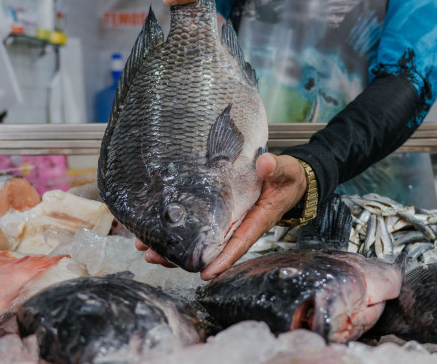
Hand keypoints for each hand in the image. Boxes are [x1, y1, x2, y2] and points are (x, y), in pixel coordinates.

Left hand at [133, 153, 307, 278]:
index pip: (239, 242)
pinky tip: (156, 234)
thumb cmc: (288, 178)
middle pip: (211, 248)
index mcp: (258, 219)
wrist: (289, 179)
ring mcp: (230, 222)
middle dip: (184, 257)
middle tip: (155, 257)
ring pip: (201, 242)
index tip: (205, 272)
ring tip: (147, 250)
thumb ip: (275, 168)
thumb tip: (264, 164)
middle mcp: (241, 225)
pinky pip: (200, 229)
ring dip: (174, 248)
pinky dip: (179, 234)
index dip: (223, 258)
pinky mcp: (222, 215)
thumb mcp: (286, 171)